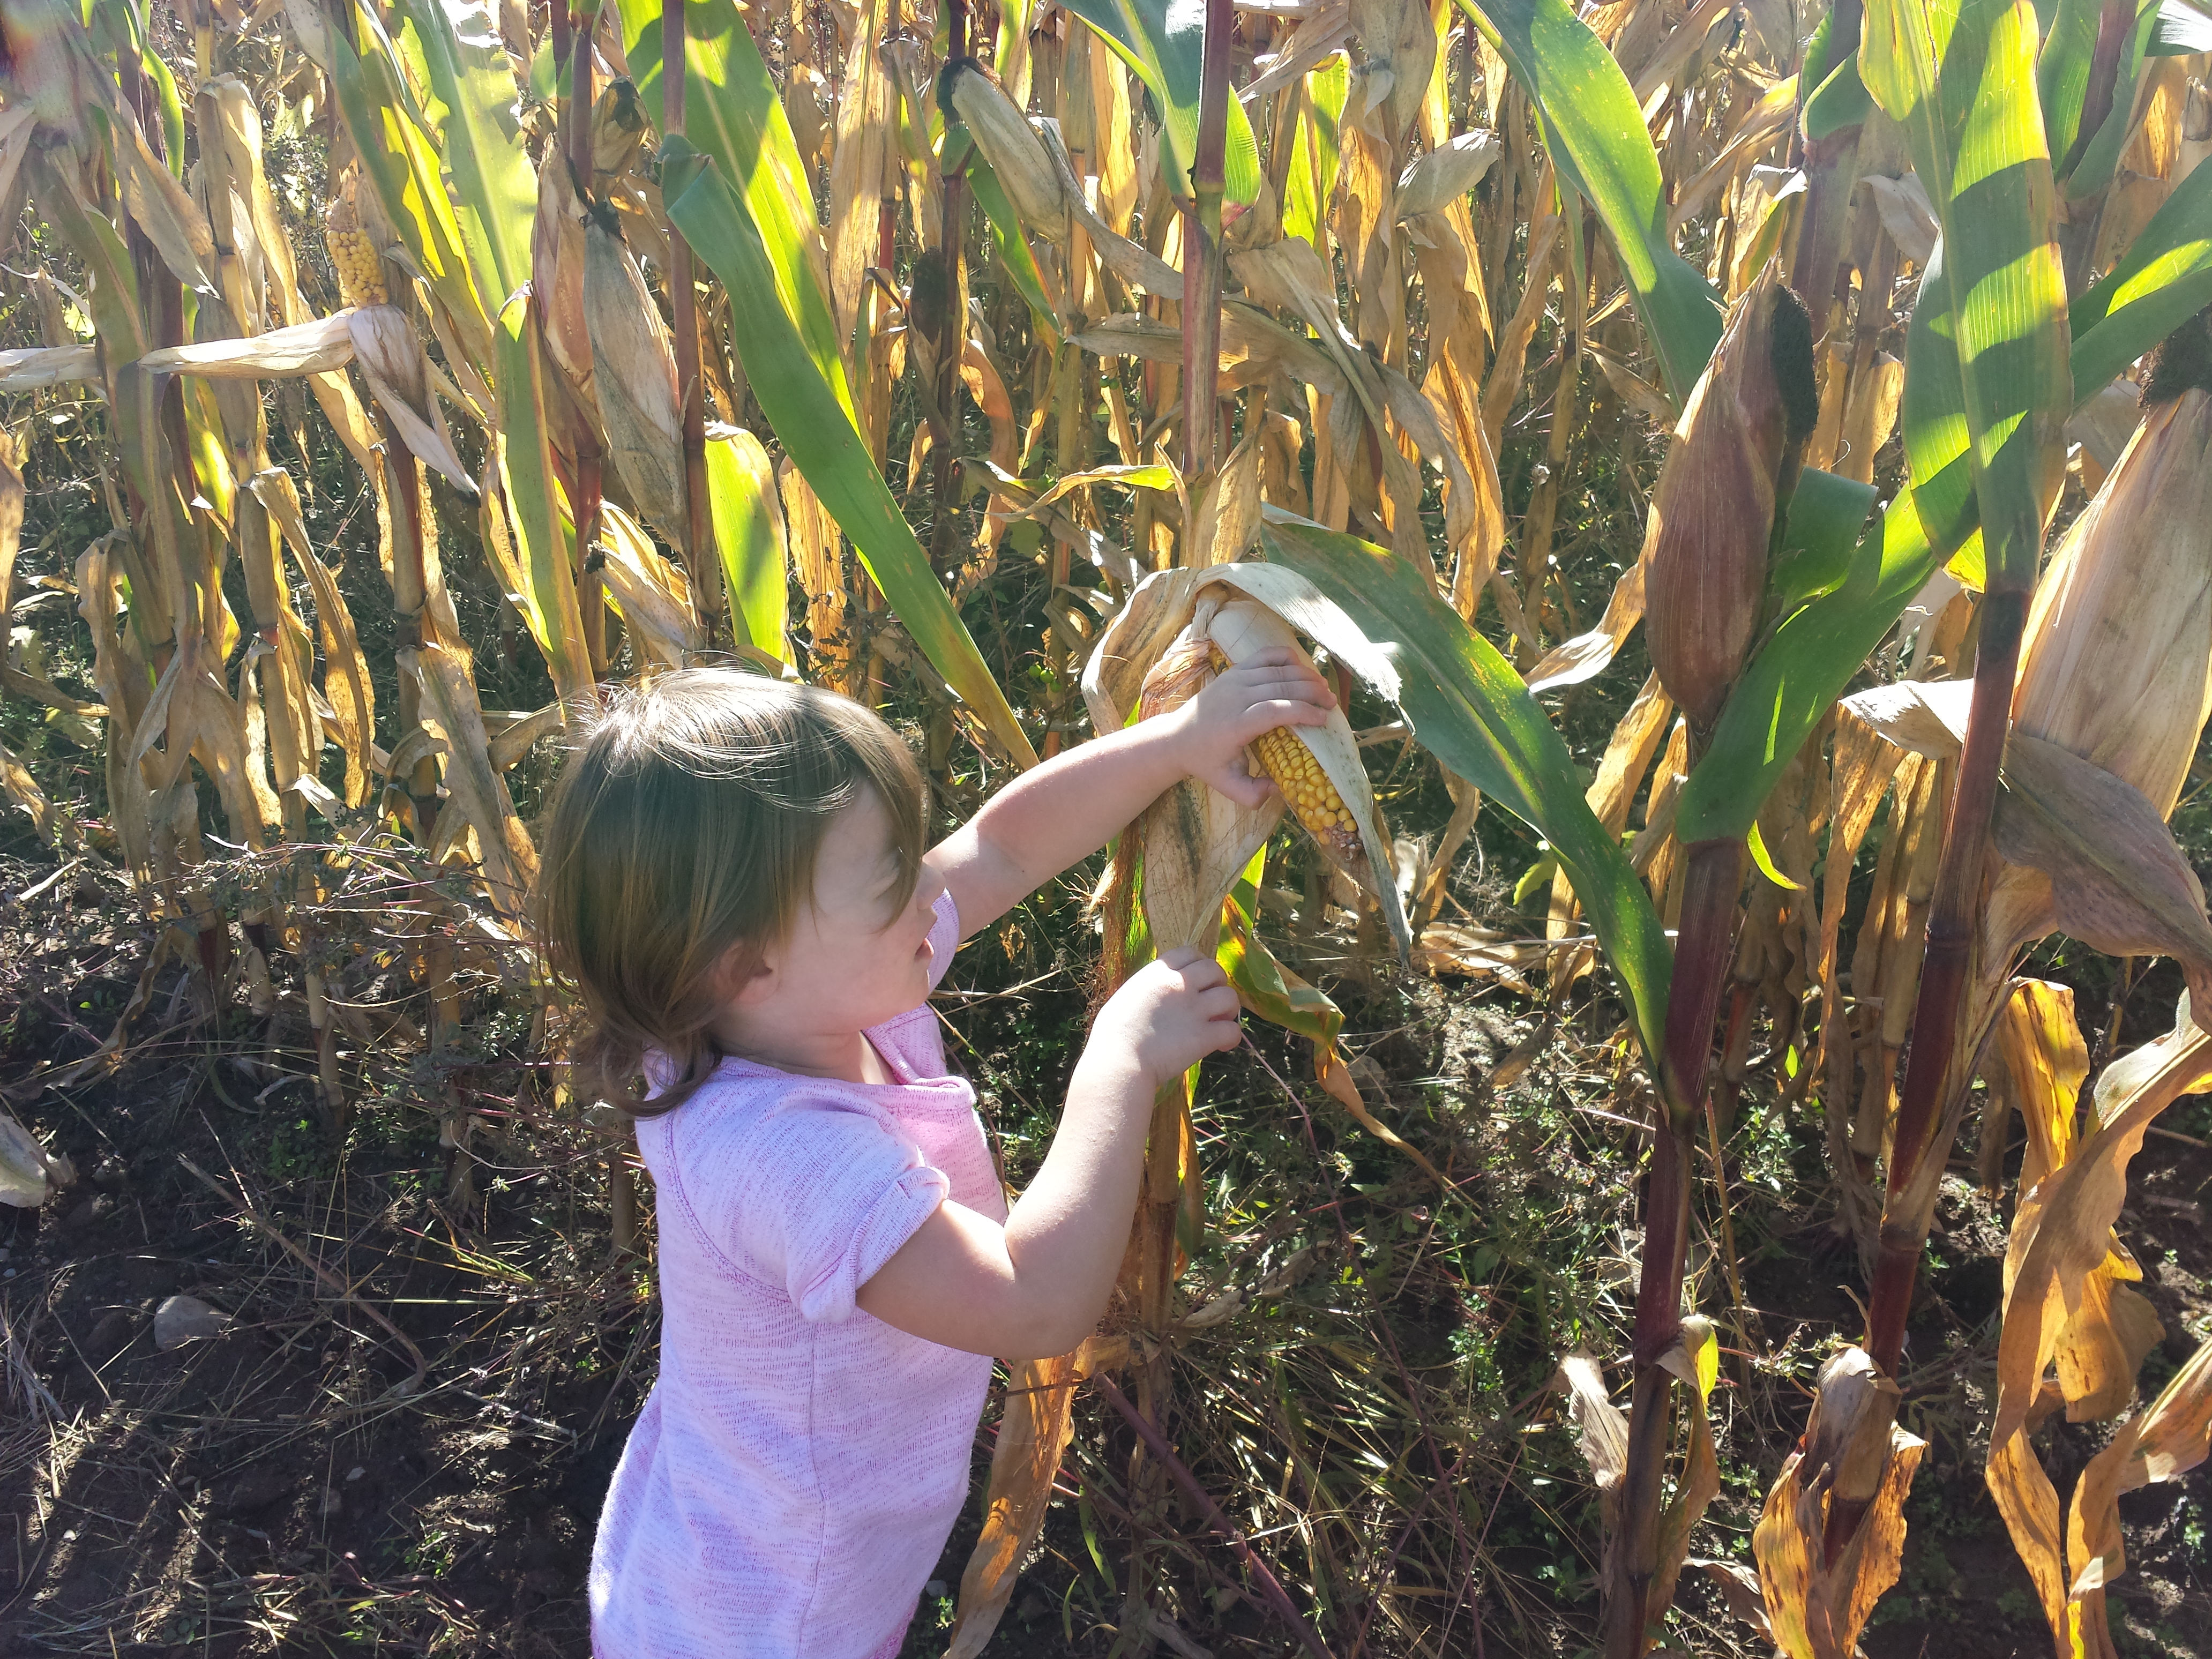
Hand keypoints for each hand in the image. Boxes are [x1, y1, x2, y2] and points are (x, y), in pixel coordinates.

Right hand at [1088, 947, 1243, 1086]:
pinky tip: (1221, 1046)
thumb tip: (1157, 997)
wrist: (1118, 1061)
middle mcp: (1179, 985)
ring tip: (1220, 1022)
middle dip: (1218, 983)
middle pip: (1214, 969)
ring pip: (1229, 997)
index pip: (1188, 952)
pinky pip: (1232, 1030)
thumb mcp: (1128, 998)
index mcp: (1157, 974)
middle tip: (1212, 1001)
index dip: (1198, 963)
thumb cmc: (1112, 1036)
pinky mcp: (1204, 1036)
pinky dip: (1232, 1037)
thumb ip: (1148, 991)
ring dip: (1229, 1009)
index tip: (1196, 978)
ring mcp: (1194, 1009)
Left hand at [1171, 647, 1336, 808]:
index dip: (1301, 712)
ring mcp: (1233, 679)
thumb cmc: (1206, 762)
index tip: (1323, 719)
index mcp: (1234, 725)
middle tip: (1332, 703)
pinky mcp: (1233, 670)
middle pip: (1280, 686)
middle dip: (1311, 692)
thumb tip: (1280, 789)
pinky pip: (1264, 656)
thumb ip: (1253, 794)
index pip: (1273, 711)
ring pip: (1276, 670)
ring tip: (1324, 688)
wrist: (1176, 737)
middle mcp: (1234, 697)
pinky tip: (1302, 666)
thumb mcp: (1227, 786)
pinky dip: (1285, 657)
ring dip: (1304, 676)